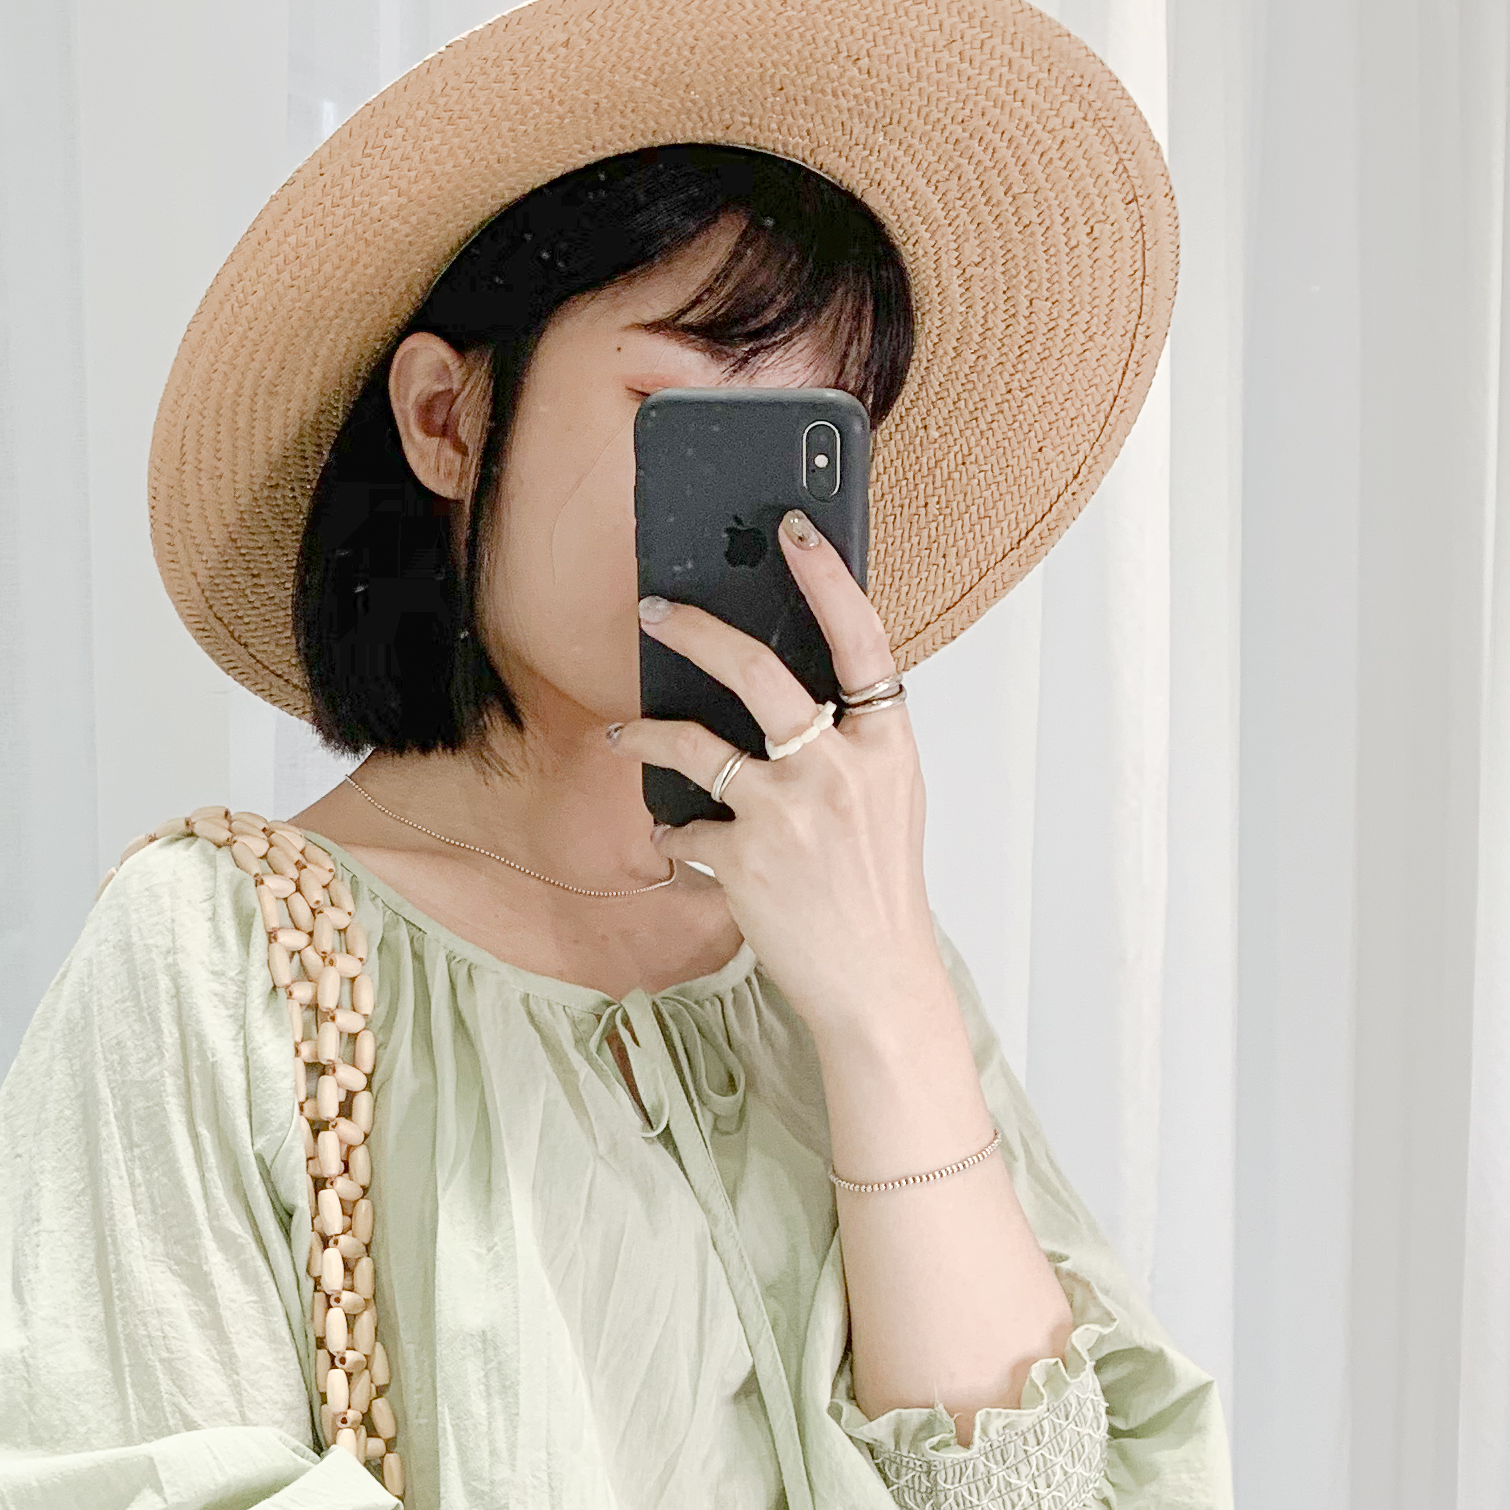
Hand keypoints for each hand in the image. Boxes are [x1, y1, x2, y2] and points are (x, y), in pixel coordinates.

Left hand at [603, 510, 943, 1042]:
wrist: (876, 980)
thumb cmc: (877, 887)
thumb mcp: (886, 798)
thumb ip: (848, 741)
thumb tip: (784, 690)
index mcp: (885, 743)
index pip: (861, 637)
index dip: (827, 576)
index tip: (793, 530)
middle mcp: (837, 767)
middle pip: (756, 671)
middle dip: (695, 630)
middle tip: (655, 609)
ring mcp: (788, 812)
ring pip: (695, 743)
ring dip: (647, 734)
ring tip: (623, 734)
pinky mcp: (743, 859)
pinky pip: (685, 825)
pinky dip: (672, 831)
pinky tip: (672, 837)